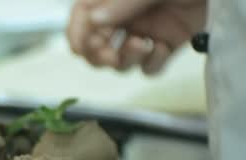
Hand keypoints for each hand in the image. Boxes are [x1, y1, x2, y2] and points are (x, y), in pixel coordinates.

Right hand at [67, 0, 206, 74]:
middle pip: (96, 44)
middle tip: (111, 57)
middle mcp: (127, 13)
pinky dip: (152, 63)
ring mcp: (147, 29)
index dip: (77, 33)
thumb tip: (92, 20)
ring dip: (126, 59)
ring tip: (143, 46)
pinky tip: (163, 48)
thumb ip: (122, 3)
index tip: (83, 48)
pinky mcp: (169, 43)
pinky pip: (150, 66)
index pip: (82, 14)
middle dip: (100, 55)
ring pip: (120, 59)